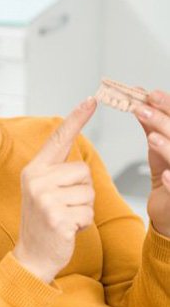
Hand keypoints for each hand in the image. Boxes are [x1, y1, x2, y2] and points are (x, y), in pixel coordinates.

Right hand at [13, 98, 96, 283]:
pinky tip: (66, 229)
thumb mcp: (43, 191)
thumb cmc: (43, 220)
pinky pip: (88, 213)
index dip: (76, 119)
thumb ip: (56, 172)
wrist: (32, 254)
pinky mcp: (56, 216)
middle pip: (83, 170)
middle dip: (83, 191)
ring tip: (64, 217)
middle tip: (64, 206)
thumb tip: (77, 160)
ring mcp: (44, 198)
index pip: (58, 139)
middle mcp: (36, 180)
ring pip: (89, 193)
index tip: (91, 100)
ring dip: (84, 209)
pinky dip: (83, 224)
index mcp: (34, 170)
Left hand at [135, 90, 169, 236]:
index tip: (149, 94)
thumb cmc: (167, 176)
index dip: (168, 106)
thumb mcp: (158, 147)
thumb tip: (139, 97)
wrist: (168, 212)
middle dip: (164, 120)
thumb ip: (152, 125)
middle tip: (141, 109)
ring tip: (152, 138)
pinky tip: (165, 176)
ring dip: (169, 147)